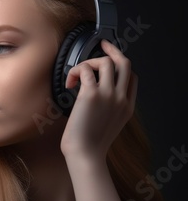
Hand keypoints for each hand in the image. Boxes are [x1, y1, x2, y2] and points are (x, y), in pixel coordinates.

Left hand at [60, 39, 137, 160]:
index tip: (110, 60)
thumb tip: (97, 96)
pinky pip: (85, 69)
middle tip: (101, 45)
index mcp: (127, 107)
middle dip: (112, 50)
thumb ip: (110, 109)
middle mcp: (121, 98)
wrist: (85, 155)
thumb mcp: (110, 126)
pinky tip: (69, 83)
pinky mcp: (91, 94)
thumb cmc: (91, 145)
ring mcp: (108, 95)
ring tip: (77, 76)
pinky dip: (75, 71)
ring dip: (89, 62)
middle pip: (124, 63)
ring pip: (106, 62)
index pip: (132, 77)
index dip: (120, 65)